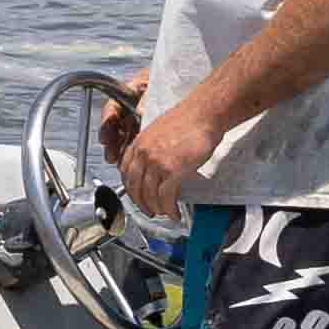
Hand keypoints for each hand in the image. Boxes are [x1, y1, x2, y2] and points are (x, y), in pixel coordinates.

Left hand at [107, 83, 208, 224]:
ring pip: (149, 195)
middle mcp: (143, 154)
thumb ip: (150, 148)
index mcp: (138, 144)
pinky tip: (174, 213)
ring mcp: (156, 163)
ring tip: (164, 213)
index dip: (131, 189)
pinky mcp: (172, 171)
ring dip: (156, 209)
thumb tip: (151, 165)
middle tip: (149, 211)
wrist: (203, 114)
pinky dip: (169, 209)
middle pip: (134, 187)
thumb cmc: (187, 120)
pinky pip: (166, 197)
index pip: (125, 173)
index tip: (137, 196)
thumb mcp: (158, 131)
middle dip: (141, 204)